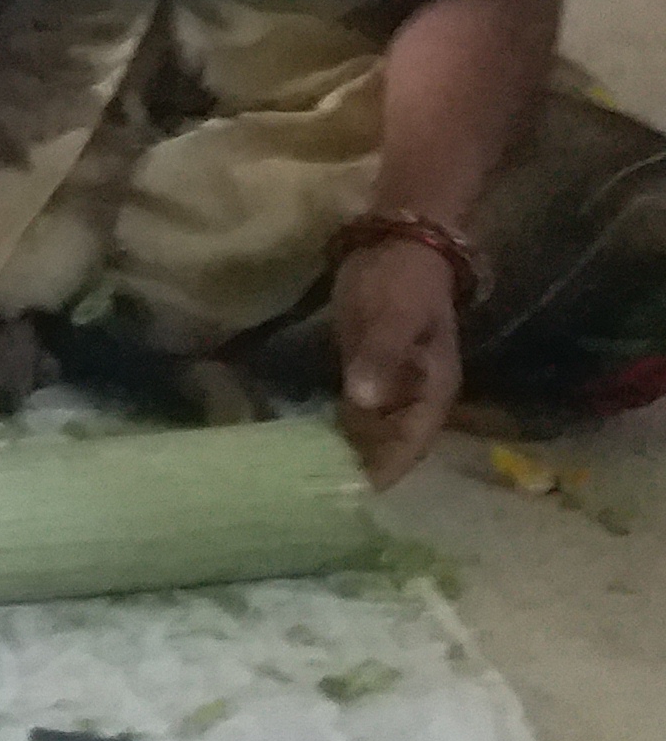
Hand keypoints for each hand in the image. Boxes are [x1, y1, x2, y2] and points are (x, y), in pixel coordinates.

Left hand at [331, 238, 465, 485]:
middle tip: (320, 496)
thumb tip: (363, 404)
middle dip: (363, 470)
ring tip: (309, 481)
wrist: (395, 244)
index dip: (386, 469)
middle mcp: (416, 397)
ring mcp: (393, 386)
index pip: (411, 444)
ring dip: (348, 454)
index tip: (355, 496)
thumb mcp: (391, 316)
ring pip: (373, 433)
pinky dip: (337, 429)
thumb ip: (380, 359)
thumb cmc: (399, 281)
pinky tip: (308, 443)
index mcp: (433, 390)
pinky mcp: (369, 373)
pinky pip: (355, 412)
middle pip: (391, 446)